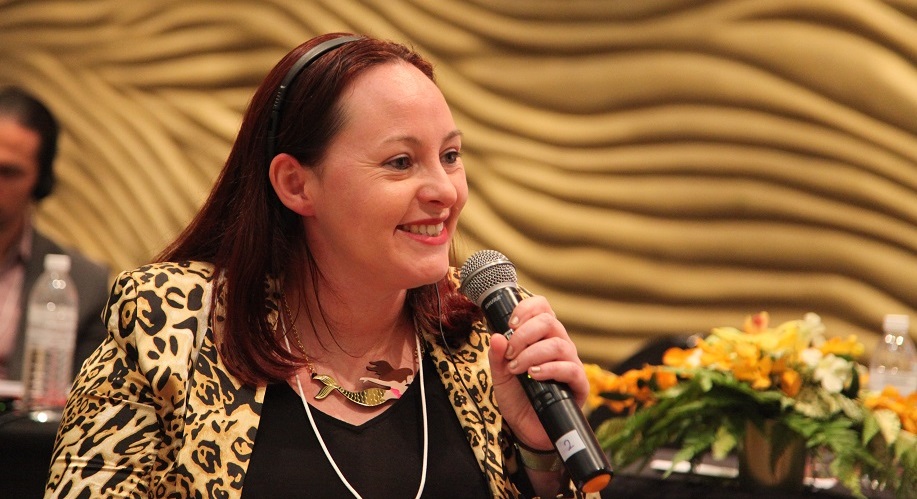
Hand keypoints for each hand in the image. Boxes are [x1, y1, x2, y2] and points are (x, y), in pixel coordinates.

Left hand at [488, 295, 587, 451]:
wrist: (526, 429)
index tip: (510, 324)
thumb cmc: (517, 397)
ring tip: (517, 368)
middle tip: (510, 353)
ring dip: (532, 354)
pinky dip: (549, 369)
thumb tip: (496, 336)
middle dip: (524, 335)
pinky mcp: (578, 384)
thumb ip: (497, 356)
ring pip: (558, 344)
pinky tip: (534, 375)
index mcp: (541, 337)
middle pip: (549, 321)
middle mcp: (558, 345)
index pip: (542, 307)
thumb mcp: (500, 375)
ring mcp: (570, 363)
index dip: (526, 309)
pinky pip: (570, 368)